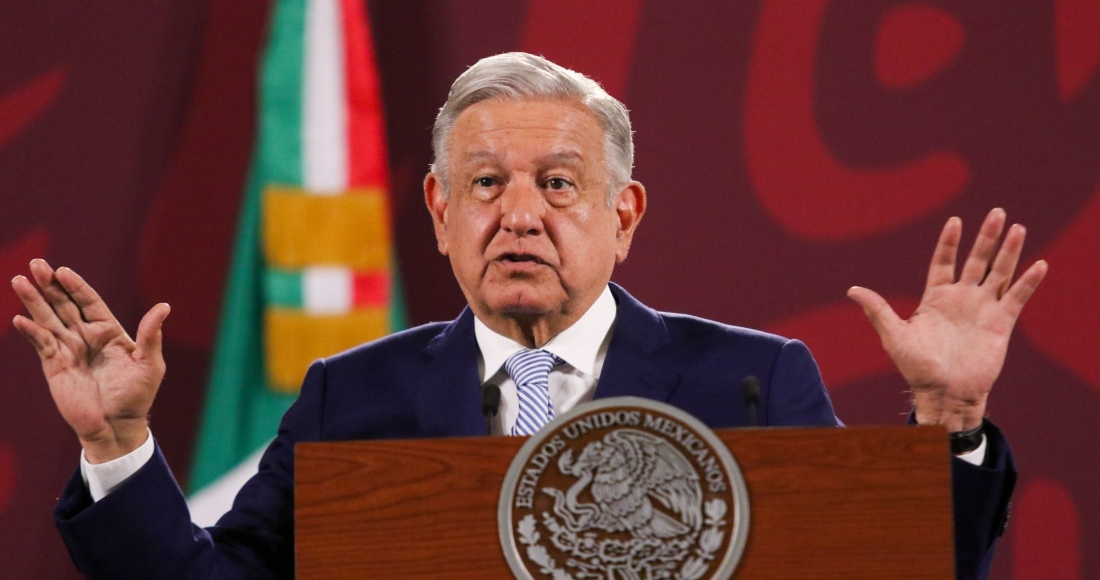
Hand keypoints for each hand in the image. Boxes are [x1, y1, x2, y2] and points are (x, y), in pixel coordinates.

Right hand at [11, 259, 168, 462]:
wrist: (117, 426)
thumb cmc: (137, 396)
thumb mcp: (150, 364)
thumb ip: (151, 335)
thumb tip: (164, 306)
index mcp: (109, 331)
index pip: (89, 302)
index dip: (76, 286)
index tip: (63, 271)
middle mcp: (87, 336)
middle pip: (65, 304)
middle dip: (50, 284)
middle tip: (36, 263)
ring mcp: (69, 349)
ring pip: (48, 319)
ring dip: (33, 301)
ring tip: (19, 280)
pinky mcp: (55, 366)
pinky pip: (41, 343)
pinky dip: (31, 331)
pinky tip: (21, 319)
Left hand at [847, 209, 1047, 431]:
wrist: (945, 393)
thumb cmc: (917, 367)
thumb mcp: (894, 336)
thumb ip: (877, 310)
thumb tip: (852, 290)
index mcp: (935, 298)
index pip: (943, 261)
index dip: (949, 242)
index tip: (955, 220)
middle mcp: (961, 299)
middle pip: (976, 260)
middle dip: (986, 237)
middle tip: (997, 212)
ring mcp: (982, 309)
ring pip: (999, 272)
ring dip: (1009, 251)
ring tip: (1018, 227)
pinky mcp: (1001, 324)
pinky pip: (1017, 297)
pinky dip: (1028, 281)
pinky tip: (1040, 264)